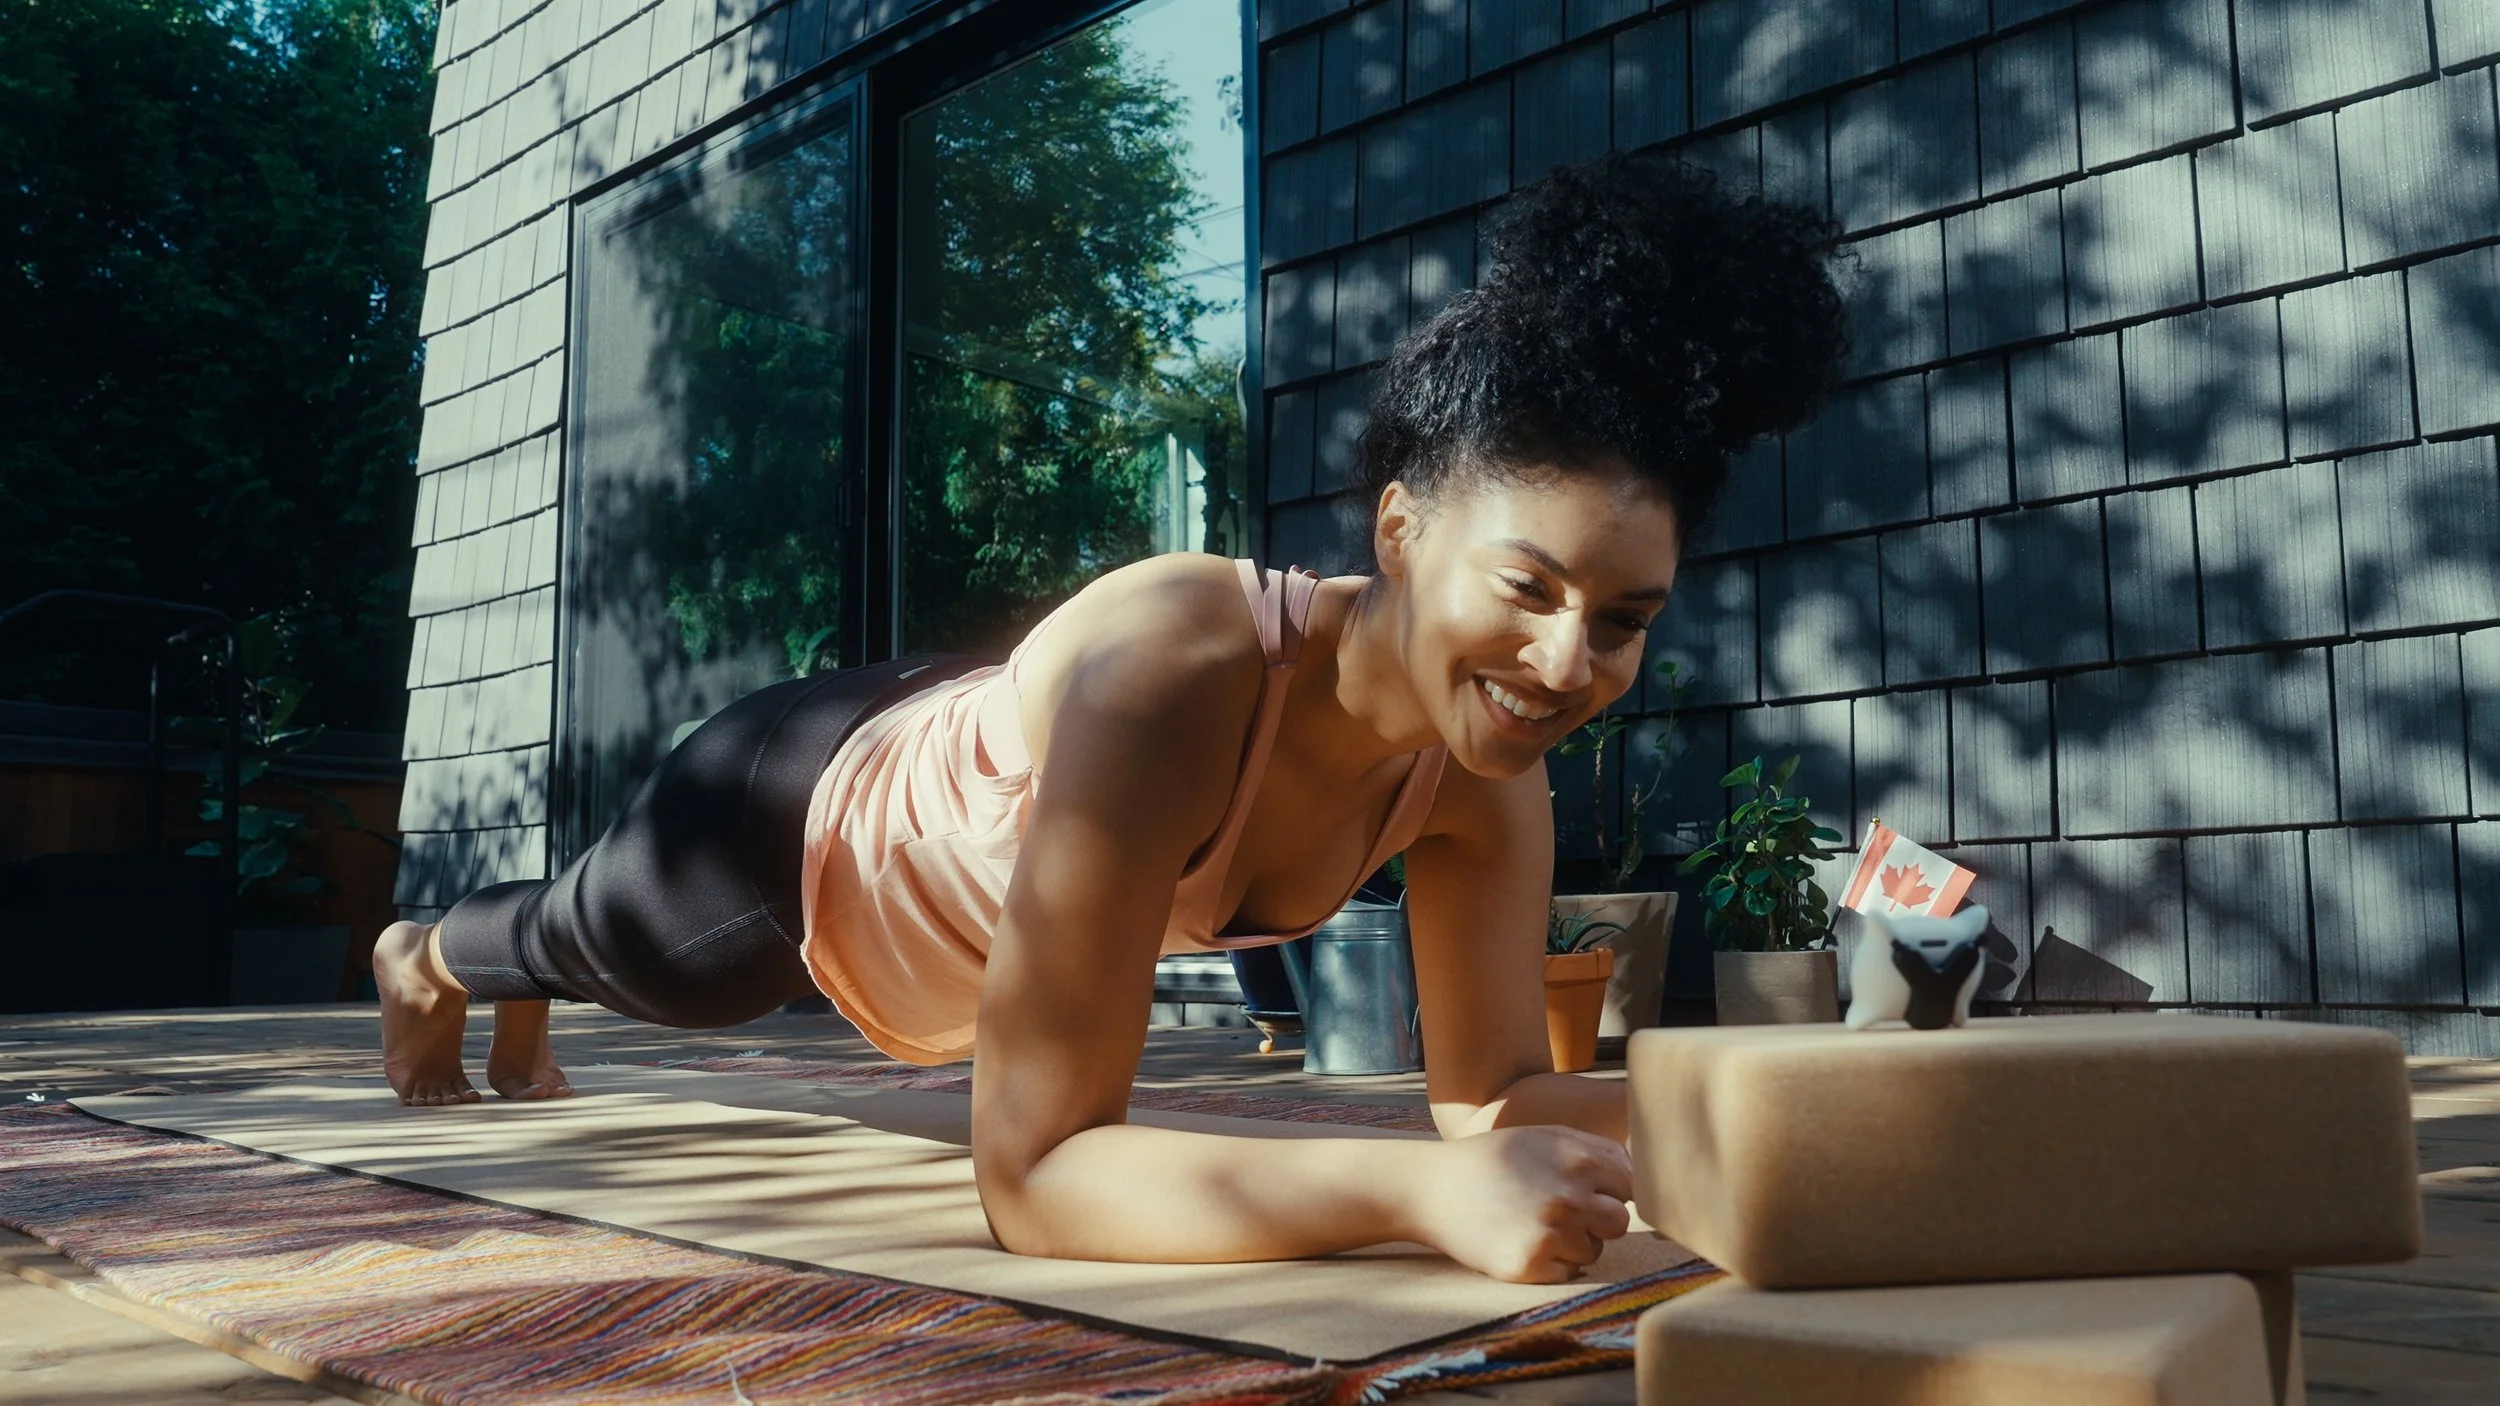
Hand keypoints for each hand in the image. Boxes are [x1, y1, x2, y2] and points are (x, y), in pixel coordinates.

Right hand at [1414, 1127, 1634, 1282]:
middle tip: (1557, 1210)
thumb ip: (1594, 1151)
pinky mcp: (1530, 1264)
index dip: (1606, 1190)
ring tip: (1531, 1222)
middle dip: (1596, 1220)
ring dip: (1572, 1243)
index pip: (1629, 1186)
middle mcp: (1570, 1196)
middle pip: (1618, 1223)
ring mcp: (1551, 1233)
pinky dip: (1549, 1263)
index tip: (1581, 1190)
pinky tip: (1519, 1240)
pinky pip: (1567, 1273)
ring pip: (1593, 1251)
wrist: (1433, 1187)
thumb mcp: (1544, 1137)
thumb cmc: (1493, 1159)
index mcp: (1578, 1158)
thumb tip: (1639, 1179)